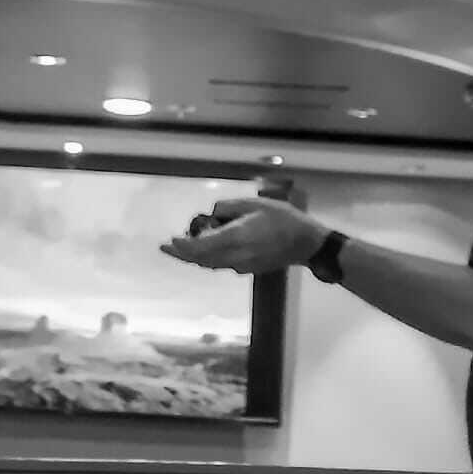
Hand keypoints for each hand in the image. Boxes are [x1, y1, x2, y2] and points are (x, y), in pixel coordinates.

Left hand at [160, 197, 327, 274]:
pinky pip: (222, 264)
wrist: (306, 243)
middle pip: (201, 260)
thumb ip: (229, 208)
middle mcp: (234, 256)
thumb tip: (213, 214)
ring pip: (211, 264)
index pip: (200, 247)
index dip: (182, 246)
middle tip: (167, 247)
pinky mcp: (248, 269)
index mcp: (235, 238)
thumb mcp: (255, 204)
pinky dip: (210, 258)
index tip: (170, 241)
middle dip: (182, 254)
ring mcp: (241, 266)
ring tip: (183, 247)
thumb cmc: (283, 219)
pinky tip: (208, 249)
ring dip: (195, 257)